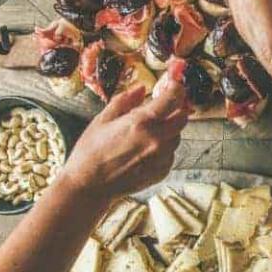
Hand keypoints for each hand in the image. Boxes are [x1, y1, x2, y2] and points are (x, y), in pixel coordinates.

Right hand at [56, 81, 187, 200]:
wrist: (88, 186)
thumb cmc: (91, 152)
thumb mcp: (102, 120)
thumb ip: (125, 101)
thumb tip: (141, 88)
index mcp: (142, 123)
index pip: (173, 99)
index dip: (177, 88)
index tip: (174, 84)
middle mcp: (157, 140)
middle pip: (183, 117)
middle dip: (175, 109)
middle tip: (161, 108)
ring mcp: (162, 157)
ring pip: (177, 136)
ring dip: (168, 129)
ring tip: (145, 133)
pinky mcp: (163, 171)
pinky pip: (171, 153)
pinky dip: (163, 147)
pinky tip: (143, 150)